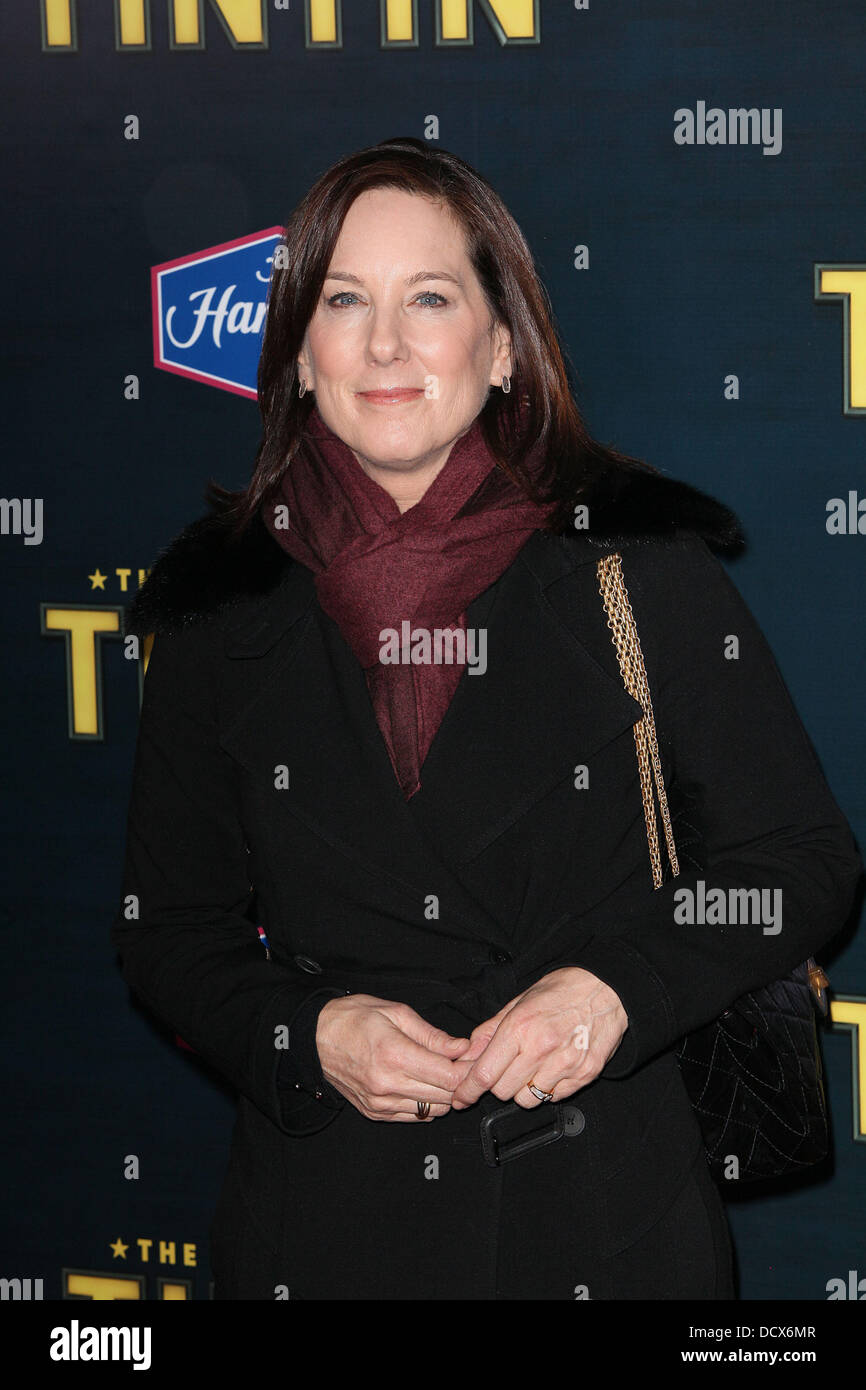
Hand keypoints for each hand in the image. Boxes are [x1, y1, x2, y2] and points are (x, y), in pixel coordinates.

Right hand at [315, 993, 473, 1121]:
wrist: (314, 1039)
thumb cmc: (353, 1018)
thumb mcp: (395, 1012)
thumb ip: (431, 1035)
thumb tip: (462, 1048)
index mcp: (394, 1055)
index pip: (448, 1077)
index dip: (468, 1069)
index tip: (474, 1058)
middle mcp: (387, 1085)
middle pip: (445, 1097)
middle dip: (461, 1082)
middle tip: (463, 1064)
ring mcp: (380, 1103)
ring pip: (432, 1111)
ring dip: (445, 1095)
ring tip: (442, 1073)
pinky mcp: (375, 1113)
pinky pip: (414, 1117)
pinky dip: (426, 1104)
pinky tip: (423, 1084)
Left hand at [449, 968, 627, 1109]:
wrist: (607, 988)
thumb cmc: (562, 990)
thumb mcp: (519, 1001)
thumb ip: (490, 1030)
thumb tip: (466, 1054)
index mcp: (520, 1027)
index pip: (484, 1074)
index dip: (467, 1090)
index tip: (460, 1097)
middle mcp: (542, 1048)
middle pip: (503, 1091)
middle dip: (498, 1083)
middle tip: (507, 1066)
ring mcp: (566, 1065)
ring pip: (528, 1100)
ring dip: (523, 1089)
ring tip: (532, 1066)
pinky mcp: (585, 1075)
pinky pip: (554, 1098)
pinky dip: (548, 1088)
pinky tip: (553, 1067)